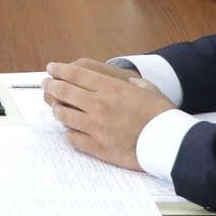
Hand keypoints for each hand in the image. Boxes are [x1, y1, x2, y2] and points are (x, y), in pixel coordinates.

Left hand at [41, 59, 173, 170]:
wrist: (169, 143)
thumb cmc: (161, 115)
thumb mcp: (148, 88)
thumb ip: (132, 83)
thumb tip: (128, 83)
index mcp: (110, 88)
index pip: (76, 75)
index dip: (59, 70)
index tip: (51, 68)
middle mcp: (99, 106)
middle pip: (65, 92)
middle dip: (51, 85)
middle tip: (46, 83)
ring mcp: (96, 128)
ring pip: (64, 115)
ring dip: (57, 108)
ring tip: (56, 106)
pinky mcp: (98, 148)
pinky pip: (74, 138)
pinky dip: (70, 133)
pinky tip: (71, 129)